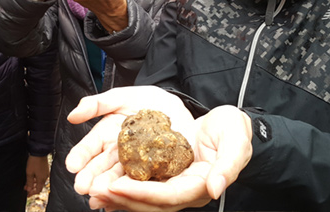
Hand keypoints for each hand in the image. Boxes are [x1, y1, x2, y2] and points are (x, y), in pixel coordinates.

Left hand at [25, 155, 49, 195]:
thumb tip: (29, 190)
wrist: (39, 152)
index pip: (38, 190)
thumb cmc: (34, 162)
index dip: (32, 193)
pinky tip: (32, 177)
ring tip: (27, 182)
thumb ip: (29, 182)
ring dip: (33, 183)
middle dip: (32, 188)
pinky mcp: (45, 169)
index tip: (27, 194)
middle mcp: (45, 177)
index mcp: (41, 180)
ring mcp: (46, 173)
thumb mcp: (29, 173)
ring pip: (40, 181)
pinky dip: (36, 179)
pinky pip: (41, 177)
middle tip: (25, 188)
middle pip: (39, 186)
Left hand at [66, 87, 252, 211]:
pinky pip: (141, 187)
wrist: (230, 126)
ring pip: (142, 199)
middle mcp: (185, 190)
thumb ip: (228, 166)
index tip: (116, 186)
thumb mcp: (236, 142)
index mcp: (200, 184)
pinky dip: (122, 188)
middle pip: (149, 204)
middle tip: (95, 190)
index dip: (141, 194)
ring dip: (117, 197)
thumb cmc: (234, 131)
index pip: (167, 196)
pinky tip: (104, 185)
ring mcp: (174, 185)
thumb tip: (213, 189)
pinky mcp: (165, 177)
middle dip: (121, 199)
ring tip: (93, 192)